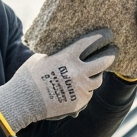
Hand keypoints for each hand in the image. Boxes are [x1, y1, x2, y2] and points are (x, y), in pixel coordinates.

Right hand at [0, 29, 117, 134]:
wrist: (22, 102)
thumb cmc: (28, 77)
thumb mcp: (41, 58)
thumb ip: (58, 54)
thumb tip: (66, 49)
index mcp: (67, 57)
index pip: (90, 42)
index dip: (102, 36)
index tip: (108, 33)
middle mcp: (77, 72)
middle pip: (103, 62)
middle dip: (111, 54)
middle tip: (114, 51)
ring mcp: (80, 88)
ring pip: (98, 80)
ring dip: (97, 75)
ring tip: (96, 72)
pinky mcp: (79, 102)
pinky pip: (88, 94)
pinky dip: (86, 90)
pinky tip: (80, 88)